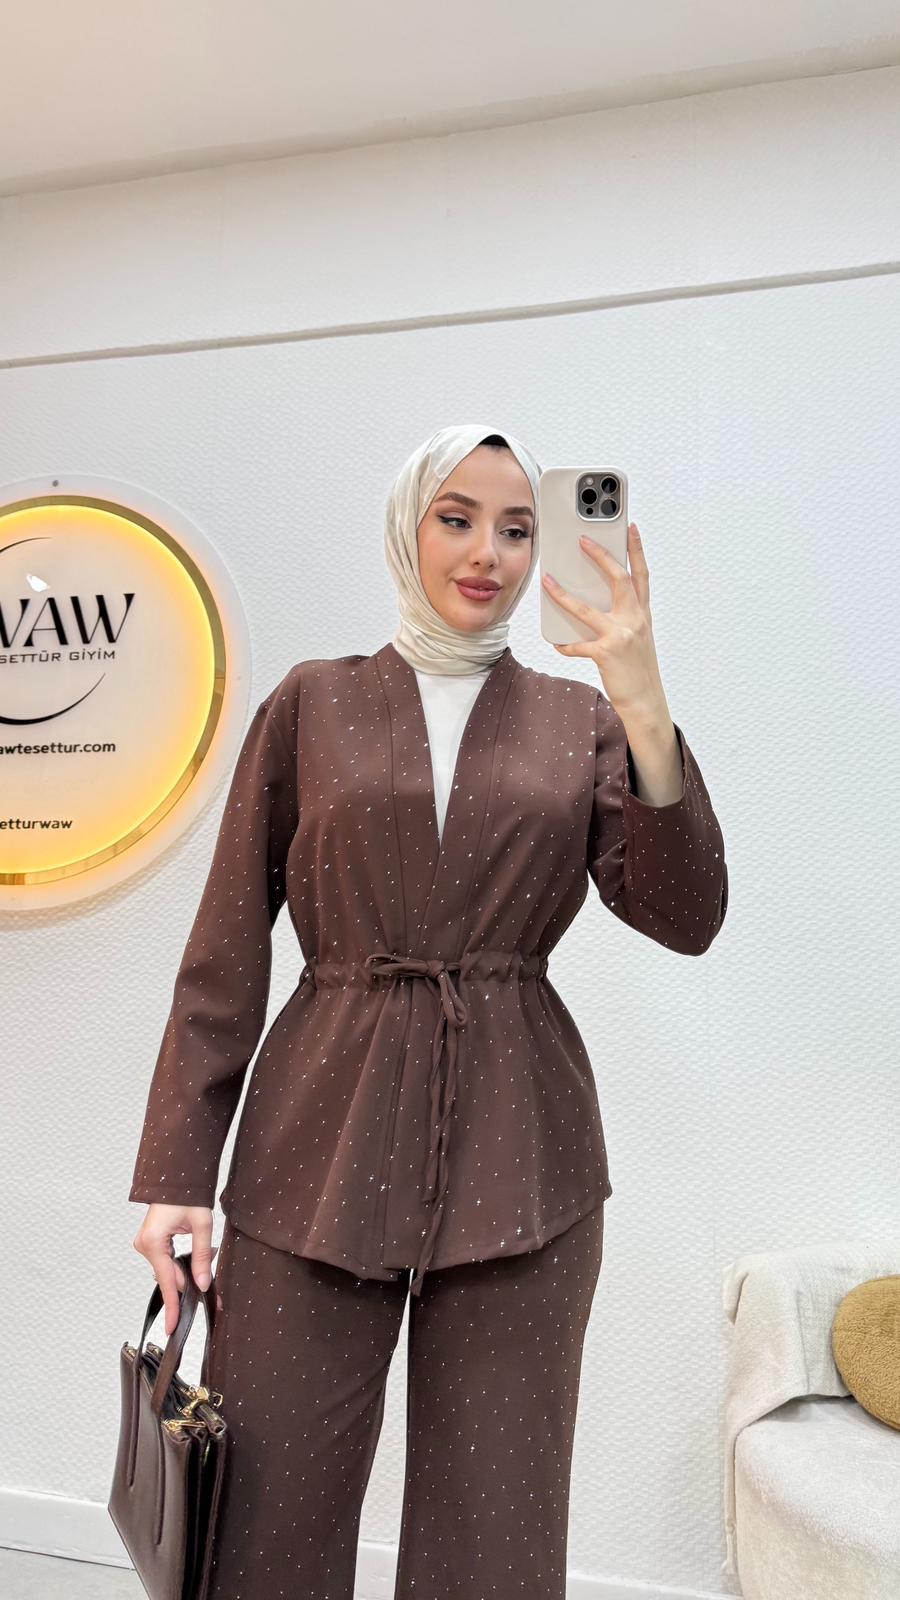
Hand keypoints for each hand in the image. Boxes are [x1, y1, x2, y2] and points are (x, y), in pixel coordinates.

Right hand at [133, 1204, 217, 1336]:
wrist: (178, 1178)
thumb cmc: (187, 1195)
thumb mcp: (202, 1225)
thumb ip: (202, 1256)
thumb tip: (202, 1284)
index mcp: (153, 1241)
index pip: (166, 1281)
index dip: (173, 1305)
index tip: (173, 1326)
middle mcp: (144, 1244)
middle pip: (168, 1277)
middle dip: (189, 1282)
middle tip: (211, 1287)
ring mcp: (145, 1244)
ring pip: (168, 1269)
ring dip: (186, 1270)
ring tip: (204, 1257)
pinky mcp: (150, 1242)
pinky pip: (165, 1261)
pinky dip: (179, 1263)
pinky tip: (193, 1258)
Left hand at [542, 521, 667, 721]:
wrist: (645, 700)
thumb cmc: (638, 668)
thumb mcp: (637, 637)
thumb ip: (622, 617)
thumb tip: (592, 601)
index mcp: (642, 614)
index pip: (641, 574)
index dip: (637, 550)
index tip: (631, 528)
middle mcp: (635, 620)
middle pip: (618, 580)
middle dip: (601, 557)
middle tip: (583, 539)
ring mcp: (621, 636)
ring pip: (586, 609)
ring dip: (563, 595)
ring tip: (548, 582)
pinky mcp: (606, 653)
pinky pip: (577, 645)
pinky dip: (565, 644)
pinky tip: (557, 642)